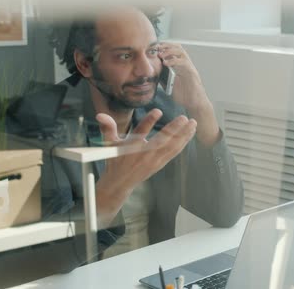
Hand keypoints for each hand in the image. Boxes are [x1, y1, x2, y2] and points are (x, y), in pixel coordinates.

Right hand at [93, 109, 196, 226]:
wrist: (120, 182)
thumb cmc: (115, 160)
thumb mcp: (109, 144)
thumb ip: (107, 127)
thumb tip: (100, 115)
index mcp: (132, 146)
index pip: (141, 131)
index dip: (149, 121)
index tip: (158, 111)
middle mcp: (145, 154)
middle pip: (162, 140)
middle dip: (175, 129)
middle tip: (185, 118)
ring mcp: (154, 160)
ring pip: (172, 146)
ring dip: (184, 135)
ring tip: (193, 124)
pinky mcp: (160, 164)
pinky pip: (174, 153)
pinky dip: (183, 143)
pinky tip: (189, 135)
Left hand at [158, 43, 220, 146]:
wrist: (194, 104)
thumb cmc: (184, 96)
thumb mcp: (169, 85)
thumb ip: (162, 78)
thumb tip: (152, 74)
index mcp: (179, 66)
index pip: (173, 50)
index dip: (163, 47)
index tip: (153, 48)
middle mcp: (185, 65)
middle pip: (177, 47)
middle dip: (166, 45)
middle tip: (156, 47)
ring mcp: (189, 67)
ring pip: (181, 52)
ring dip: (170, 50)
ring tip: (160, 54)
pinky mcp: (192, 73)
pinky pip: (184, 62)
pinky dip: (174, 60)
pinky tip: (166, 63)